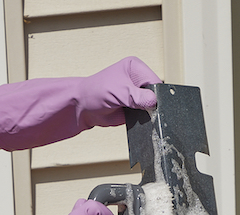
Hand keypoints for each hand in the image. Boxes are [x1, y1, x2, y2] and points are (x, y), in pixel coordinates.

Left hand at [0, 57, 159, 150]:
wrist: (82, 108)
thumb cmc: (96, 93)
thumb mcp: (120, 92)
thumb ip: (138, 97)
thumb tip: (154, 103)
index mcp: (135, 67)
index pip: (155, 80)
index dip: (157, 92)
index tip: (157, 104)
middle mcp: (137, 80)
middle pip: (155, 92)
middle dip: (154, 103)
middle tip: (151, 113)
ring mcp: (137, 95)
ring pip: (152, 105)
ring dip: (150, 113)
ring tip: (144, 117)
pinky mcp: (134, 109)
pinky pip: (146, 115)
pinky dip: (145, 120)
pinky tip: (143, 122)